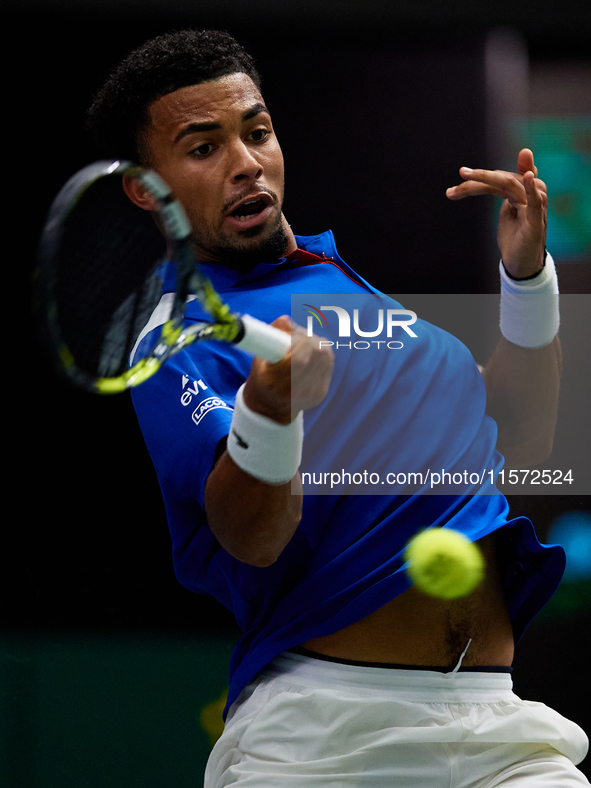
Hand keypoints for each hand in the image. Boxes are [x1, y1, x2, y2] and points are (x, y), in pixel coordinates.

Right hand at [243, 316, 334, 423]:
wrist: (271, 406)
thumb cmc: (263, 375)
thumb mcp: (259, 356)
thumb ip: (270, 335)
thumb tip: (286, 321)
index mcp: (274, 382)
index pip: (299, 359)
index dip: (299, 342)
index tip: (292, 337)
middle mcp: (295, 391)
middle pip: (316, 354)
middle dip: (309, 339)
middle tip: (298, 338)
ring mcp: (311, 393)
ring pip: (325, 356)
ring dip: (316, 344)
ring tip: (304, 345)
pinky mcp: (321, 392)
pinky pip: (328, 363)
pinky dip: (321, 354)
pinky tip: (311, 355)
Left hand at [446, 148, 547, 278]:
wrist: (521, 265)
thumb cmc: (515, 237)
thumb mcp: (506, 211)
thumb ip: (500, 191)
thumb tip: (488, 177)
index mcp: (522, 191)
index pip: (500, 178)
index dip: (482, 175)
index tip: (462, 173)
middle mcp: (530, 194)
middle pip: (503, 179)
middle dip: (478, 177)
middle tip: (461, 173)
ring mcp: (534, 206)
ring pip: (510, 184)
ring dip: (487, 178)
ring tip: (467, 177)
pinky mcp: (536, 221)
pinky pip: (535, 202)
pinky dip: (532, 189)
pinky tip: (528, 177)